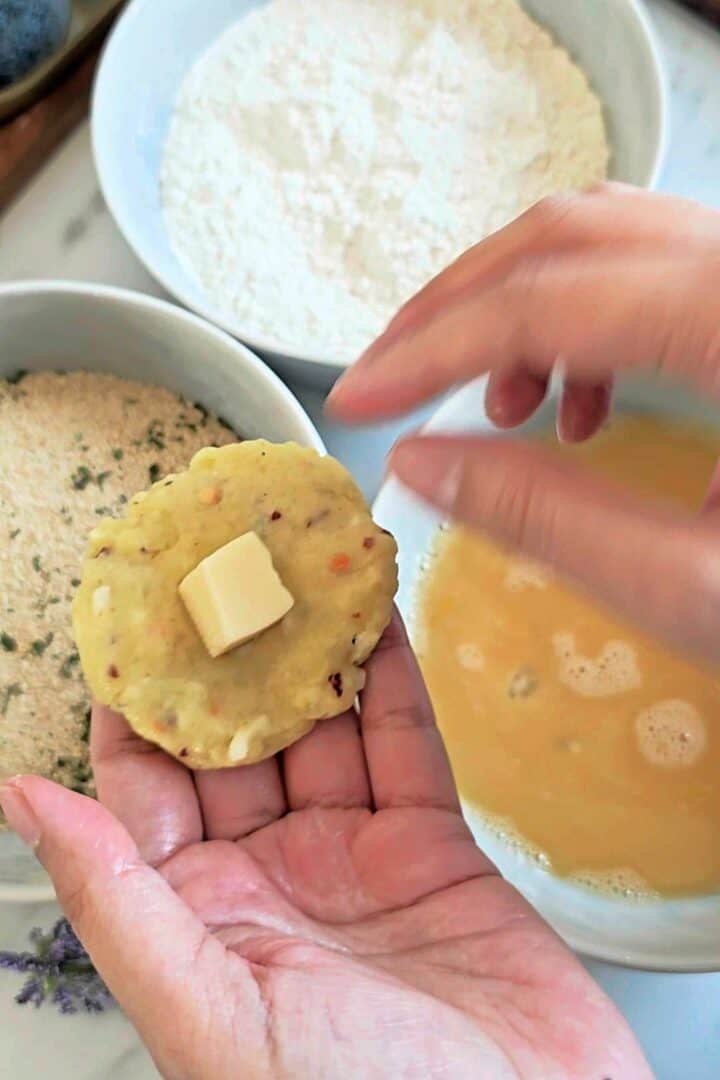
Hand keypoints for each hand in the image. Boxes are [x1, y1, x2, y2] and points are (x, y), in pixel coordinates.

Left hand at [0, 615, 648, 1079]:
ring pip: (321, 733)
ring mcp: (353, 861)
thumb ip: (117, 899)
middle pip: (236, 744)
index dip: (132, 705)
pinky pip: (403, 745)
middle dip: (227, 661)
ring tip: (297, 577)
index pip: (143, 788)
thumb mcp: (210, 1010)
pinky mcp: (432, 849)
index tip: (127, 624)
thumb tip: (24, 802)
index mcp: (200, 919)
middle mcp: (270, 880)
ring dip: (309, 657)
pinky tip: (374, 623)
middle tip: (221, 576)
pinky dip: (389, 681)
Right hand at [328, 184, 719, 662]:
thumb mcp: (694, 588)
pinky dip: (585, 321)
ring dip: (519, 307)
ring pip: (608, 237)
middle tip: (391, 377)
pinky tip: (579, 406)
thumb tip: (421, 463)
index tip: (357, 398)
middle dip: (458, 307)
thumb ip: (545, 520)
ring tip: (497, 408)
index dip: (432, 348)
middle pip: (568, 235)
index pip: (545, 301)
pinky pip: (654, 266)